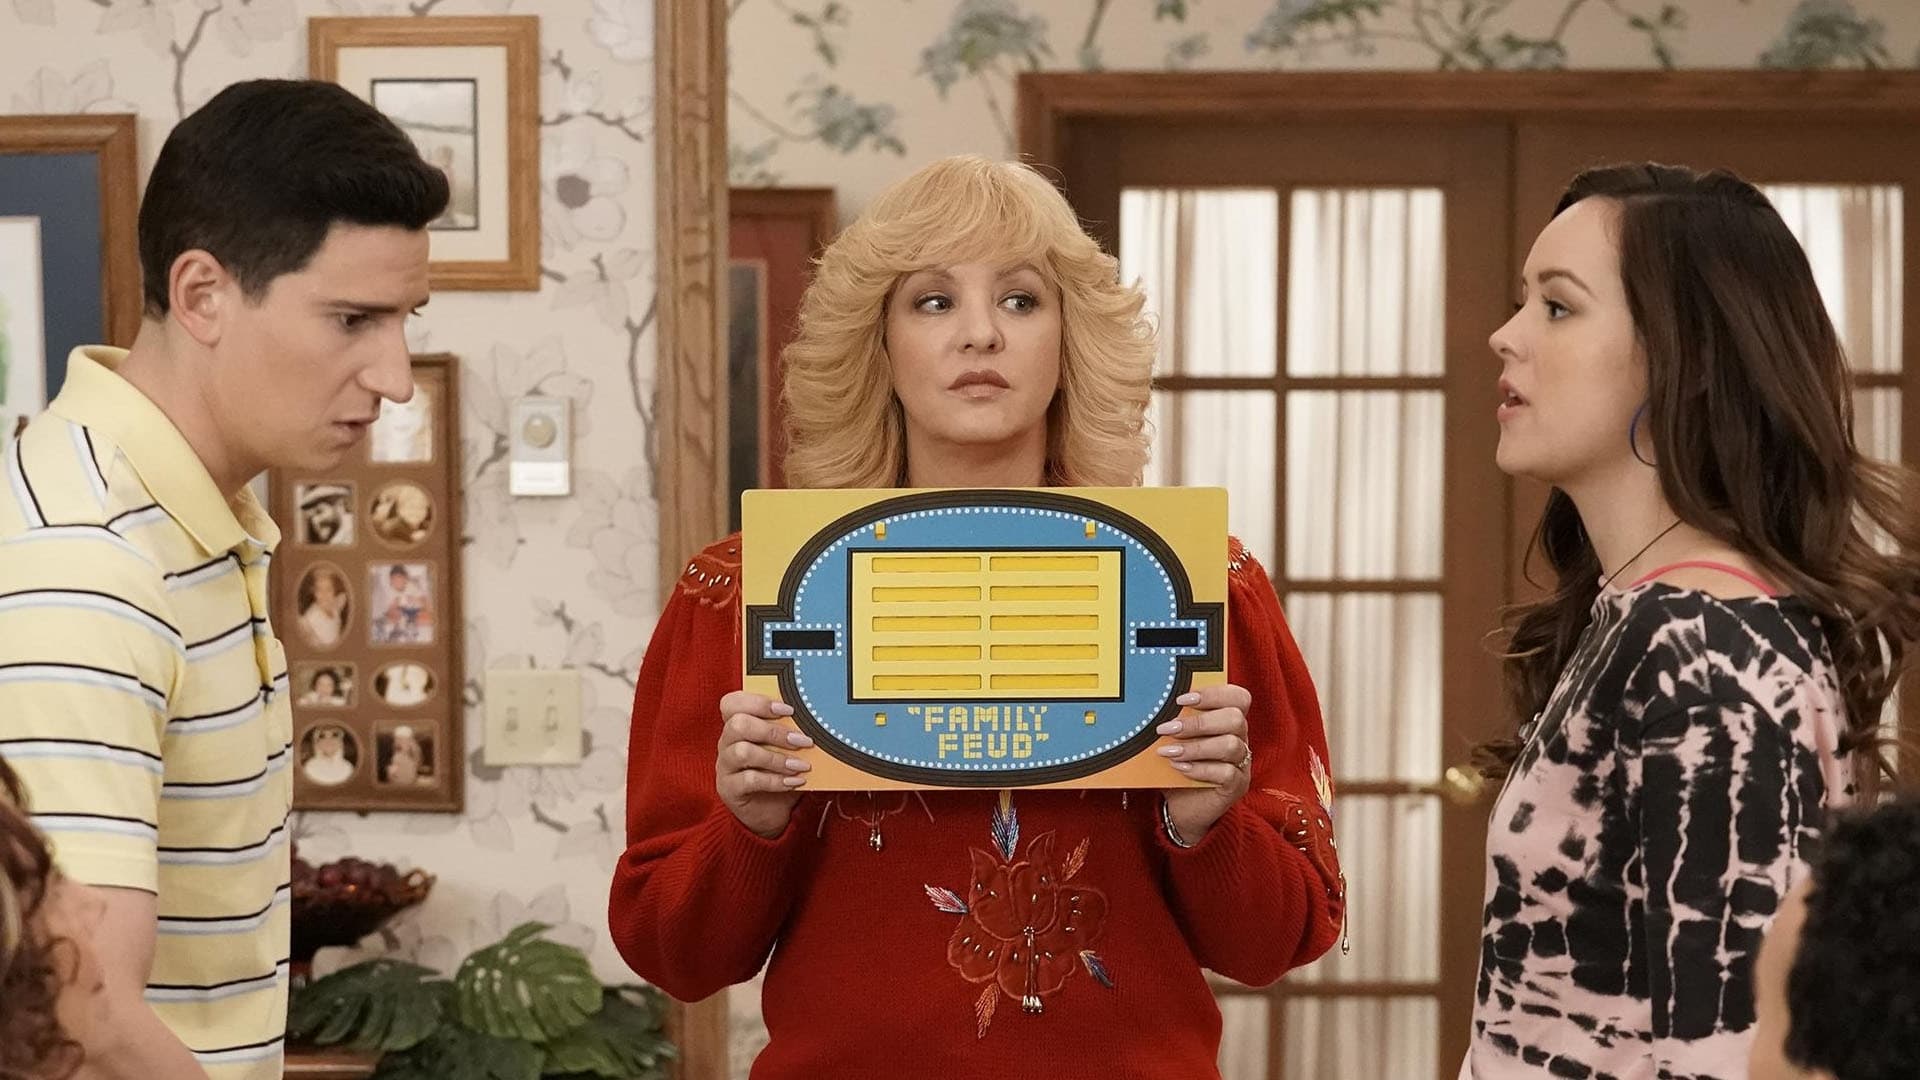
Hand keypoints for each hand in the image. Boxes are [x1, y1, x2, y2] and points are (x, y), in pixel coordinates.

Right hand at [715, 691, 812, 838]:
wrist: (771, 812)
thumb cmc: (779, 772)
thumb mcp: (785, 749)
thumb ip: (790, 732)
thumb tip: (816, 720)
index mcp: (737, 726)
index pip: (732, 703)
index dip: (758, 702)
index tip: (789, 710)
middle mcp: (726, 743)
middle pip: (738, 724)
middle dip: (773, 731)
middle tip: (801, 741)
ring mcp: (725, 766)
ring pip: (742, 752)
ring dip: (776, 758)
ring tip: (801, 766)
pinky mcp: (729, 789)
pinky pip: (749, 780)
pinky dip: (775, 780)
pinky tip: (794, 782)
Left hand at [1158, 683, 1253, 844]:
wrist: (1182, 808)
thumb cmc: (1178, 768)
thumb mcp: (1175, 742)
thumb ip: (1174, 724)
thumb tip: (1151, 706)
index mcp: (1228, 722)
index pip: (1238, 698)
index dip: (1214, 694)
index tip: (1181, 700)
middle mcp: (1240, 740)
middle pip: (1235, 719)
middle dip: (1199, 722)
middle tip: (1169, 728)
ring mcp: (1242, 764)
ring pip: (1230, 745)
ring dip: (1195, 747)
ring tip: (1169, 752)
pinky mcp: (1237, 786)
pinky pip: (1227, 773)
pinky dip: (1200, 769)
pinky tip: (1180, 769)